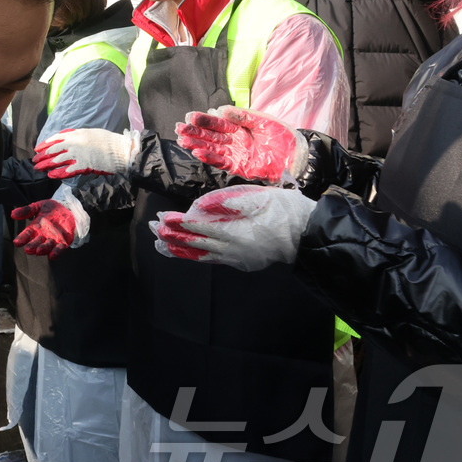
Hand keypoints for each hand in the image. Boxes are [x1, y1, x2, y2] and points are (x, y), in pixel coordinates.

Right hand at [12, 191, 89, 258]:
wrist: (67, 207)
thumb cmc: (51, 208)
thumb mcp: (37, 207)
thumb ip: (26, 211)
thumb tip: (12, 214)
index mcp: (35, 228)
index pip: (26, 235)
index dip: (22, 239)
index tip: (17, 242)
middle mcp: (43, 236)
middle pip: (36, 243)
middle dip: (32, 246)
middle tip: (28, 249)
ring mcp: (53, 240)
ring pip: (47, 247)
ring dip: (43, 249)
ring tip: (38, 251)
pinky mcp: (64, 242)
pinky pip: (60, 249)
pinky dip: (56, 253)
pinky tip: (52, 256)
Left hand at [33, 128, 137, 178]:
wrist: (119, 150)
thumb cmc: (108, 141)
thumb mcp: (90, 133)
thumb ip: (78, 135)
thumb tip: (68, 138)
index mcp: (76, 134)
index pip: (56, 138)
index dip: (45, 144)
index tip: (38, 148)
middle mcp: (74, 143)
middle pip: (53, 150)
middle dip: (42, 155)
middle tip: (35, 160)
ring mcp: (78, 154)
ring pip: (57, 160)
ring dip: (46, 165)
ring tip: (38, 168)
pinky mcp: (83, 165)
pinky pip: (67, 170)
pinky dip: (58, 173)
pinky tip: (51, 175)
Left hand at [150, 184, 315, 271]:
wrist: (308, 235)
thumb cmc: (284, 211)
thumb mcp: (256, 197)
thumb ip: (224, 202)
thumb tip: (198, 207)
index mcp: (234, 233)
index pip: (198, 227)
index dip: (178, 223)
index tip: (162, 217)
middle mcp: (232, 250)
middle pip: (194, 243)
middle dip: (171, 235)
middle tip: (152, 227)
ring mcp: (237, 259)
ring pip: (200, 255)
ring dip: (178, 248)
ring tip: (159, 244)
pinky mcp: (242, 263)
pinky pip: (212, 260)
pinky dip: (195, 255)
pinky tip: (185, 252)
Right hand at [174, 106, 308, 184]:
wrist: (297, 157)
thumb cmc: (283, 136)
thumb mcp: (264, 121)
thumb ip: (243, 116)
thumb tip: (221, 110)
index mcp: (239, 128)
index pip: (217, 123)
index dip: (204, 120)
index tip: (190, 116)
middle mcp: (234, 141)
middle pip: (210, 136)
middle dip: (194, 132)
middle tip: (179, 129)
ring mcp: (235, 154)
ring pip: (212, 149)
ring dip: (197, 145)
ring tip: (183, 141)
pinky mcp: (239, 167)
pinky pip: (221, 162)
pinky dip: (210, 158)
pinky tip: (198, 152)